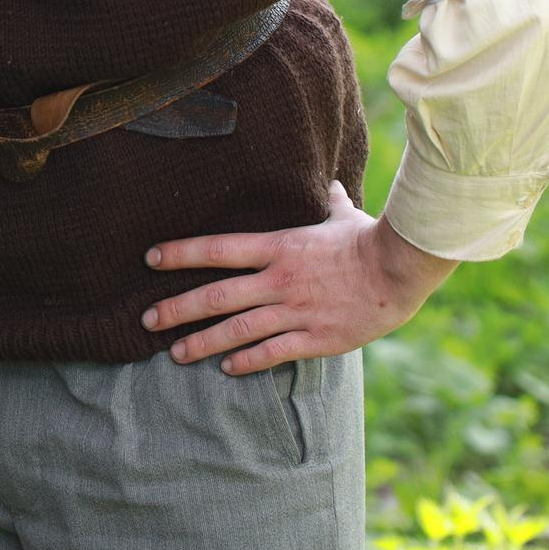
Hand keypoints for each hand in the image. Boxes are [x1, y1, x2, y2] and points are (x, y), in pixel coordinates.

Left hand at [139, 181, 454, 372]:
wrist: (401, 271)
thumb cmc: (370, 239)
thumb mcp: (342, 214)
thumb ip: (327, 201)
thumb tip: (329, 181)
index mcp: (278, 247)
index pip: (217, 249)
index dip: (180, 254)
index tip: (151, 259)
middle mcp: (278, 280)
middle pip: (215, 296)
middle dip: (177, 309)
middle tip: (147, 321)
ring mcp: (294, 311)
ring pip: (236, 330)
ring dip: (202, 343)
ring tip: (175, 353)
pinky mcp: (314, 338)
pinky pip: (272, 353)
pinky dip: (246, 361)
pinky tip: (227, 368)